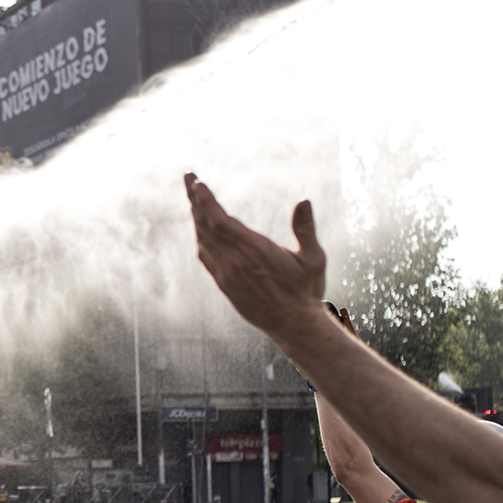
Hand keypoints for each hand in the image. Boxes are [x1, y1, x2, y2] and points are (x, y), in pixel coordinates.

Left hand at [184, 173, 327, 341]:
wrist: (293, 326)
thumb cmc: (306, 291)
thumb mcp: (314, 259)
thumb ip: (306, 229)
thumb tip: (304, 201)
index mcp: (255, 252)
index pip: (220, 221)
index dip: (206, 201)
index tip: (197, 183)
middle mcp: (235, 262)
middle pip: (205, 225)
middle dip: (194, 199)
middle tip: (188, 177)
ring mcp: (227, 274)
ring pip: (202, 240)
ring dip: (196, 216)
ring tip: (193, 197)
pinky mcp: (224, 284)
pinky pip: (205, 256)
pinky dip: (200, 237)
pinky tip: (200, 227)